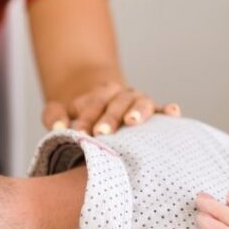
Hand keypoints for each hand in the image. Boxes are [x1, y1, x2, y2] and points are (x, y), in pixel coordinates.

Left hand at [42, 82, 180, 135]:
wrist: (103, 106)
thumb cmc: (81, 118)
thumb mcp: (61, 113)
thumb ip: (55, 117)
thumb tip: (59, 128)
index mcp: (100, 94)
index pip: (93, 105)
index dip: (86, 118)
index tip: (79, 133)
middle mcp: (122, 95)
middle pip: (117, 104)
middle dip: (110, 118)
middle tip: (101, 133)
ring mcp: (139, 103)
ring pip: (141, 103)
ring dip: (137, 112)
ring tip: (132, 123)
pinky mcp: (154, 113)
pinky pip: (163, 110)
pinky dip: (168, 110)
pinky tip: (173, 113)